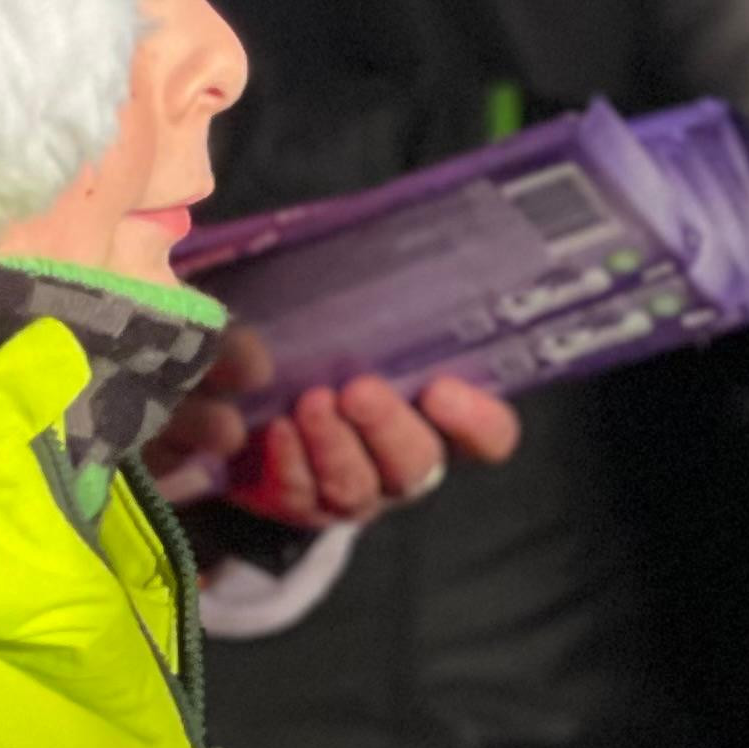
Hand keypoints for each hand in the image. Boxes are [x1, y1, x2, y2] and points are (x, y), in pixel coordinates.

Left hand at [150, 329, 519, 521]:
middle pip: (418, 464)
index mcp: (437, 418)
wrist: (260, 396)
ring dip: (335, 445)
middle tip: (359, 390)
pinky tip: (277, 427)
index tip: (442, 388)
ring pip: (358, 489)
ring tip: (311, 403)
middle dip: (389, 427)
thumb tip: (371, 243)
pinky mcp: (299, 504)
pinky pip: (300, 496)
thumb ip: (374, 299)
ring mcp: (353, 491)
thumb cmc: (330, 346)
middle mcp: (402, 461)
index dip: (477, 421)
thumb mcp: (357, 319)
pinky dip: (289, 462)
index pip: (488, 434)